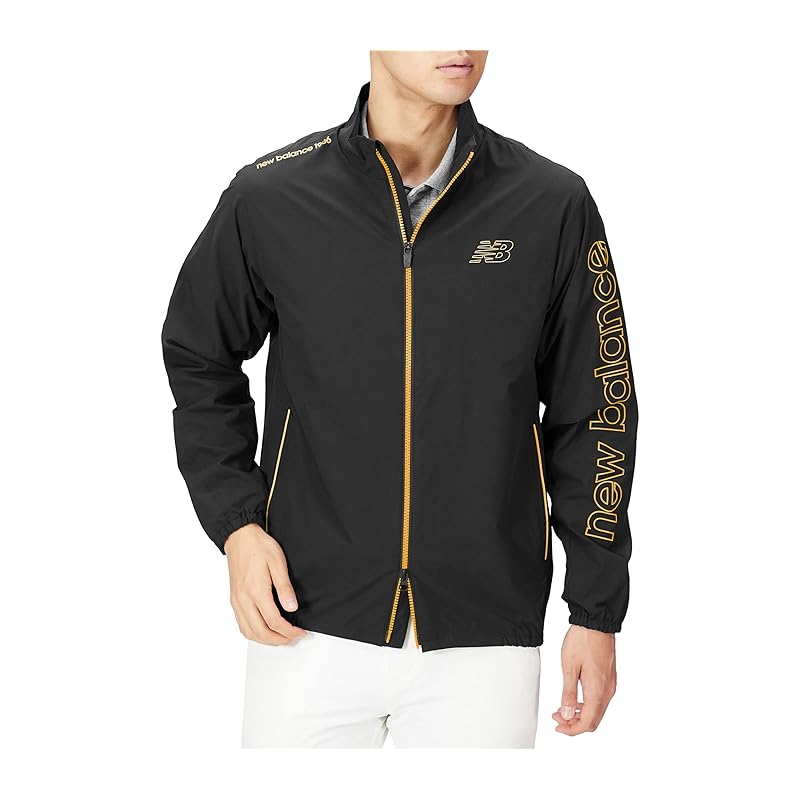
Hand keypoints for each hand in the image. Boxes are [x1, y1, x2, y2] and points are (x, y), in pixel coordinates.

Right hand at [224, 523, 306, 644]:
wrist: (239, 537)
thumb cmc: (258, 546)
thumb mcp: (277, 562)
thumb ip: (284, 587)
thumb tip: (292, 608)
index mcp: (256, 591)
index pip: (274, 622)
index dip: (289, 631)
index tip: (300, 632)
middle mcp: (243, 599)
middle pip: (260, 632)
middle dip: (279, 640)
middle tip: (293, 638)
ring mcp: (236, 601)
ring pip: (249, 632)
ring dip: (265, 640)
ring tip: (281, 638)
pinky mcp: (234, 599)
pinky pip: (241, 624)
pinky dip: (253, 633)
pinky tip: (263, 630)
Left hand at [552, 624, 616, 734]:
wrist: (596, 622)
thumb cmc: (582, 640)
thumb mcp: (569, 667)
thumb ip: (568, 693)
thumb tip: (566, 715)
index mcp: (598, 691)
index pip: (588, 723)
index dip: (572, 729)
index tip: (558, 726)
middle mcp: (608, 691)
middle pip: (594, 720)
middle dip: (574, 724)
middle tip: (556, 718)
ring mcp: (610, 685)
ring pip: (597, 711)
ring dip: (580, 714)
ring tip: (562, 709)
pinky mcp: (609, 678)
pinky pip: (600, 700)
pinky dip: (586, 705)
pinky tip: (574, 699)